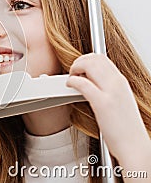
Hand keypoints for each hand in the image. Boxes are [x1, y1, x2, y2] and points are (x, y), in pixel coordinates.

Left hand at [66, 53, 150, 176]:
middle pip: (95, 58)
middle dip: (79, 61)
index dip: (87, 59)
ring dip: (75, 68)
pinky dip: (73, 80)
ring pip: (89, 65)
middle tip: (73, 71)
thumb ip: (107, 88)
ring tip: (71, 77)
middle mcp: (117, 83)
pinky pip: (83, 84)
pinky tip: (70, 85)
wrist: (133, 145)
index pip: (102, 58)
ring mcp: (111, 92)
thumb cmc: (124, 127)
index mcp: (121, 82)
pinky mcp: (103, 103)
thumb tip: (91, 80)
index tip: (80, 67)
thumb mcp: (119, 100)